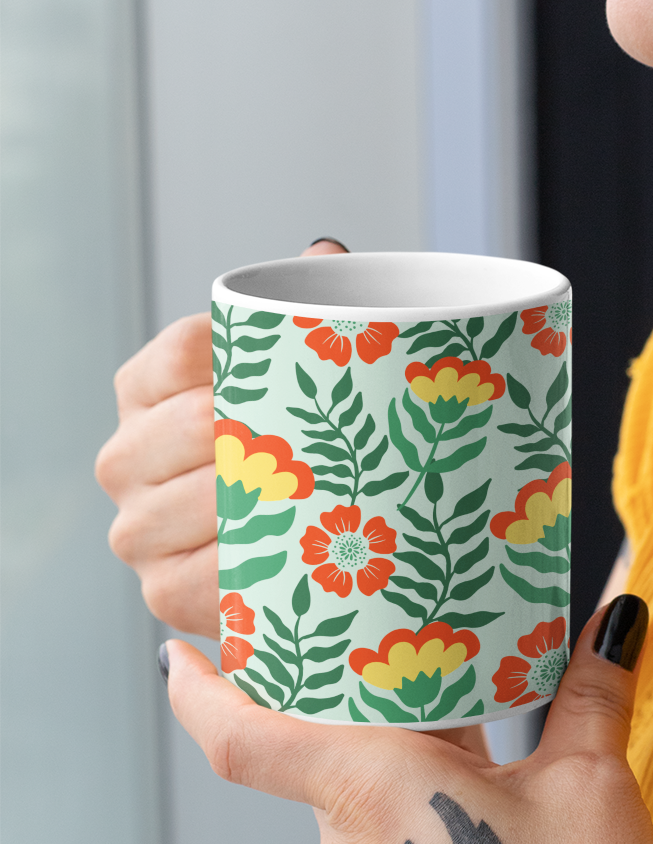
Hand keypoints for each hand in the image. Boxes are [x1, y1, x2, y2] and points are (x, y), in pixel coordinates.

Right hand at [96, 239, 347, 634]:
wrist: (290, 549)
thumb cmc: (289, 441)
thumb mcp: (292, 373)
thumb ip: (305, 311)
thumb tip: (325, 253)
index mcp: (144, 386)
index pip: (191, 346)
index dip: (256, 358)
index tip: (313, 370)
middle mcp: (123, 456)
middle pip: (199, 423)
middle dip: (270, 433)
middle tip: (337, 438)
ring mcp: (134, 528)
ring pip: (206, 497)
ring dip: (272, 498)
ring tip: (329, 489)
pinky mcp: (161, 590)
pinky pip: (211, 573)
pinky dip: (261, 562)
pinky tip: (298, 550)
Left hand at [163, 596, 652, 843]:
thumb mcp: (593, 780)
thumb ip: (592, 690)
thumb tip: (618, 616)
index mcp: (370, 788)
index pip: (241, 736)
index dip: (199, 692)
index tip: (178, 656)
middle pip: (313, 759)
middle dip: (348, 709)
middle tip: (394, 654)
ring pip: (357, 811)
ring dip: (393, 768)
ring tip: (464, 728)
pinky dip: (415, 822)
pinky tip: (482, 814)